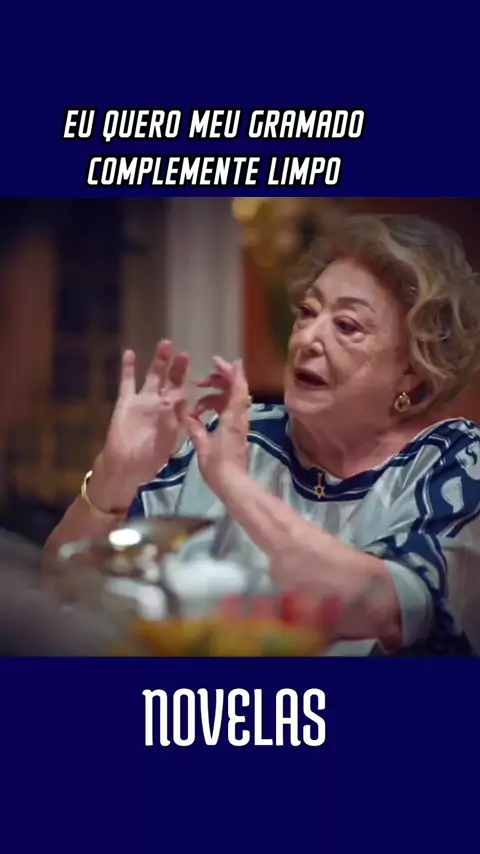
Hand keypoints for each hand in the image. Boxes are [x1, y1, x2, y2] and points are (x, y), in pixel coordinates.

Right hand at [88, 340, 189, 511]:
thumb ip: (174, 421)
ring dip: (159, 361)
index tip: (198, 375)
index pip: (186, 395)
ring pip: (153, 377)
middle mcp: (160, 406)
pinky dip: (128, 368)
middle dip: (179, 367)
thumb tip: (181, 403)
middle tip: (186, 353)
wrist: (125, 468)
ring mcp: (143, 402)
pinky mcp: (125, 403)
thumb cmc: (149, 459)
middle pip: (172, 381)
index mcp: (174, 416)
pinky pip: (127, 383)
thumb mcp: (169, 441)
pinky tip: (130, 353)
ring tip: (166, 344)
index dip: (191, 385)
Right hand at [184, 358, 250, 496]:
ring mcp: (240, 424)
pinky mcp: (237, 431)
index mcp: (232, 417)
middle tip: (199, 383)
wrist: (233, 484)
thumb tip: (183, 409)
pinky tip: (201, 415)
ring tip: (196, 406)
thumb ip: (194, 425)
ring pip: (231, 400)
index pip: (237, 386)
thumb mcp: (202, 444)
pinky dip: (217, 407)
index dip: (229, 370)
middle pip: (235, 389)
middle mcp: (240, 417)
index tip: (215, 361)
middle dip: (218, 381)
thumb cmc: (217, 466)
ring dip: (214, 396)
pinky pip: (229, 411)